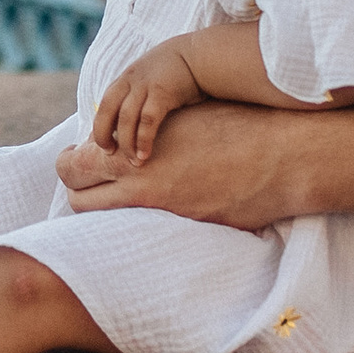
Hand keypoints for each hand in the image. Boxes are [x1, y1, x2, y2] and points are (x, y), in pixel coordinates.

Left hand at [56, 102, 304, 233]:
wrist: (284, 155)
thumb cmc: (236, 124)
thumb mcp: (181, 117)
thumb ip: (146, 131)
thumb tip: (121, 139)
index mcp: (136, 151)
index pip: (74, 167)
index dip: (69, 166)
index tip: (76, 161)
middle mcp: (142, 185)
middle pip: (80, 202)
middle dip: (79, 194)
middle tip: (90, 185)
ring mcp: (165, 213)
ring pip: (108, 226)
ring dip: (107, 213)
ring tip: (121, 199)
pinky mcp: (189, 230)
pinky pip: (147, 235)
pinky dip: (141, 225)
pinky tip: (154, 213)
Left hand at [88, 43, 201, 163]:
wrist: (202, 56)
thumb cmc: (178, 75)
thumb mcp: (151, 81)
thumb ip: (138, 98)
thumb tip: (128, 126)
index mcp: (125, 80)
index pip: (103, 106)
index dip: (99, 127)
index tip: (105, 147)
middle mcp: (131, 81)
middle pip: (106, 111)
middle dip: (103, 135)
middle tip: (109, 155)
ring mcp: (145, 86)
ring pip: (125, 119)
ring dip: (126, 143)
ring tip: (133, 162)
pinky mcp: (162, 92)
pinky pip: (147, 120)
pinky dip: (144, 139)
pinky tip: (145, 154)